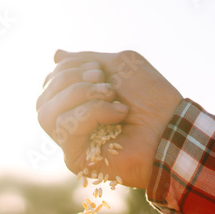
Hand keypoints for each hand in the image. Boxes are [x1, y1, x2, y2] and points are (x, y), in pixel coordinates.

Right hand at [36, 50, 182, 190]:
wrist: (171, 126)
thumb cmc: (151, 98)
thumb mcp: (118, 64)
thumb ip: (85, 59)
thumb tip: (55, 55)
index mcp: (77, 101)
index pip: (50, 82)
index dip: (68, 69)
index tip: (100, 71)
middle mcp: (70, 122)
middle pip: (43, 97)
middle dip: (72, 80)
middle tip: (105, 83)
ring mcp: (71, 142)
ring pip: (46, 113)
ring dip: (81, 95)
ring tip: (111, 97)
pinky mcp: (75, 159)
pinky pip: (65, 127)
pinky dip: (92, 113)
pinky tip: (118, 115)